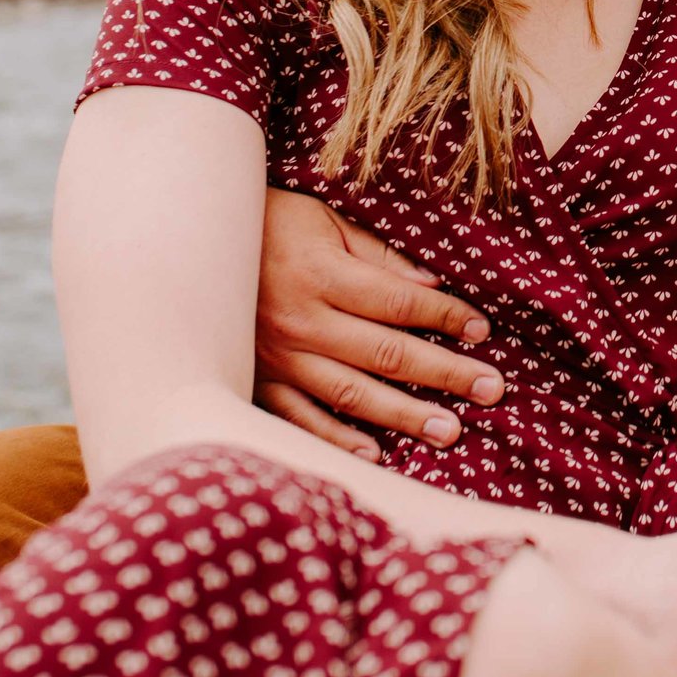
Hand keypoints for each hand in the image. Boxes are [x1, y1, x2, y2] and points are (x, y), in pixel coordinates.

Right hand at [253, 187, 505, 451]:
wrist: (185, 250)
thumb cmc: (265, 225)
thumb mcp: (323, 222)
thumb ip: (376, 256)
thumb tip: (430, 285)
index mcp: (322, 275)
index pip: (398, 301)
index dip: (444, 316)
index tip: (482, 330)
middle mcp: (302, 322)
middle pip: (386, 352)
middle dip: (444, 372)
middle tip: (491, 389)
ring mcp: (278, 358)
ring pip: (351, 393)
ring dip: (404, 414)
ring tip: (450, 431)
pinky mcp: (256, 382)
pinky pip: (300, 418)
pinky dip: (337, 439)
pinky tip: (376, 454)